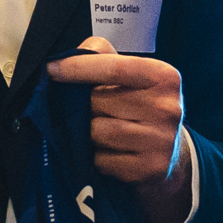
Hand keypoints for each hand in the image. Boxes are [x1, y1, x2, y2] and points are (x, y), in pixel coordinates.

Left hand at [49, 36, 190, 222]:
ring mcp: (161, 140)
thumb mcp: (133, 76)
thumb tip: (74, 55)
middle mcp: (167, 107)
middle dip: (85, 105)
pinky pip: (103, 160)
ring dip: (89, 133)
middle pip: (99, 101)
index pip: (114, 67)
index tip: (52, 68)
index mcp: (164, 77)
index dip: (78, 67)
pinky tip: (109, 152)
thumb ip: (105, 58)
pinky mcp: (150, 167)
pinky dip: (97, 157)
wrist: (169, 152)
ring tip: (100, 131)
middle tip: (89, 110)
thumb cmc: (142, 107)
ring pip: (98, 132)